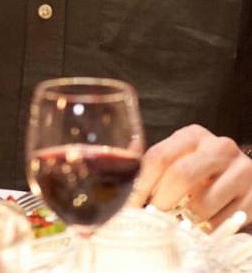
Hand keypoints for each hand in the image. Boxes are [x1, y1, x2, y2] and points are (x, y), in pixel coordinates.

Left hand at [129, 124, 251, 227]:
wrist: (245, 178)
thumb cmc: (203, 170)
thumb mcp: (180, 159)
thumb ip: (155, 167)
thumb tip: (123, 191)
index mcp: (193, 135)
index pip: (159, 157)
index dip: (141, 184)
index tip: (131, 204)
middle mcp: (219, 147)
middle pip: (181, 176)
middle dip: (162, 201)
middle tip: (155, 216)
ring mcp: (242, 171)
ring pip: (202, 203)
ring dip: (187, 219)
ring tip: (183, 219)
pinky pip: (222, 220)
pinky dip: (207, 228)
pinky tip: (204, 223)